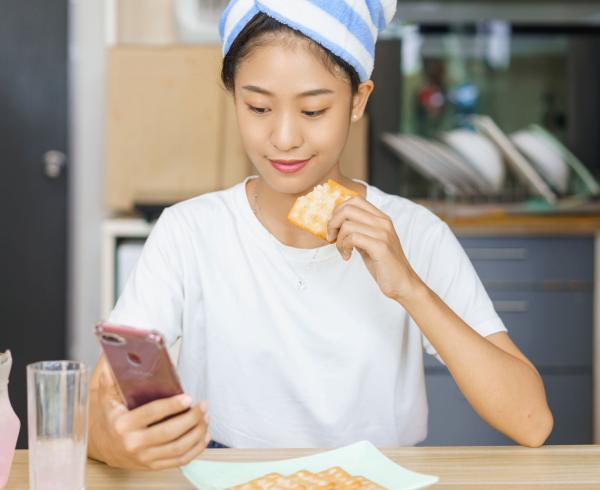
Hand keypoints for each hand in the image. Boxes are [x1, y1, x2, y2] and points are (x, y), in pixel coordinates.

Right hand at [95, 367, 209, 469]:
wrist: (101, 446)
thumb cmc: (108, 417)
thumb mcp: (104, 395)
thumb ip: (109, 376)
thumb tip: (112, 356)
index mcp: (122, 424)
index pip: (152, 414)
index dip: (172, 406)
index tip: (188, 397)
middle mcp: (133, 443)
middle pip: (169, 432)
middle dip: (191, 418)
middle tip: (203, 405)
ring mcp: (144, 457)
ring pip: (177, 448)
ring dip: (197, 433)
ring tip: (206, 417)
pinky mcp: (152, 466)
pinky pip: (179, 461)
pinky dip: (195, 449)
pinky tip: (204, 436)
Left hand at [327, 196, 421, 302]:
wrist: (402, 283)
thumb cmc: (383, 264)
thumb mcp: (369, 241)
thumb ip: (358, 230)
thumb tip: (335, 223)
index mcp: (381, 218)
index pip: (355, 200)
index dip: (338, 211)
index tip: (334, 228)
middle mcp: (383, 222)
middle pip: (348, 209)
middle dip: (333, 223)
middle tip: (332, 238)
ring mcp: (383, 233)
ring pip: (347, 225)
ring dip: (338, 240)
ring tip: (343, 251)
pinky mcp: (380, 247)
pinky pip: (353, 238)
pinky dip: (344, 247)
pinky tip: (347, 257)